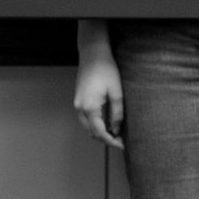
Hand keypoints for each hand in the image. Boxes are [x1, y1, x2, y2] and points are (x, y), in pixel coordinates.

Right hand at [73, 32, 124, 148]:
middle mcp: (80, 108)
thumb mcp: (116, 92)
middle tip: (121, 140)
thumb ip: (117, 113)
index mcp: (89, 107)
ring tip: (116, 131)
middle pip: (91, 132)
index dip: (111, 141)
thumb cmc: (106, 70)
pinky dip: (95, 123)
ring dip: (100, 131)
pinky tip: (107, 121)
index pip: (99, 132)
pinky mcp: (79, 100)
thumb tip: (116, 129)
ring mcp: (77, 104)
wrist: (93, 54)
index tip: (122, 145)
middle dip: (105, 138)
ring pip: (87, 126)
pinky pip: (86, 118)